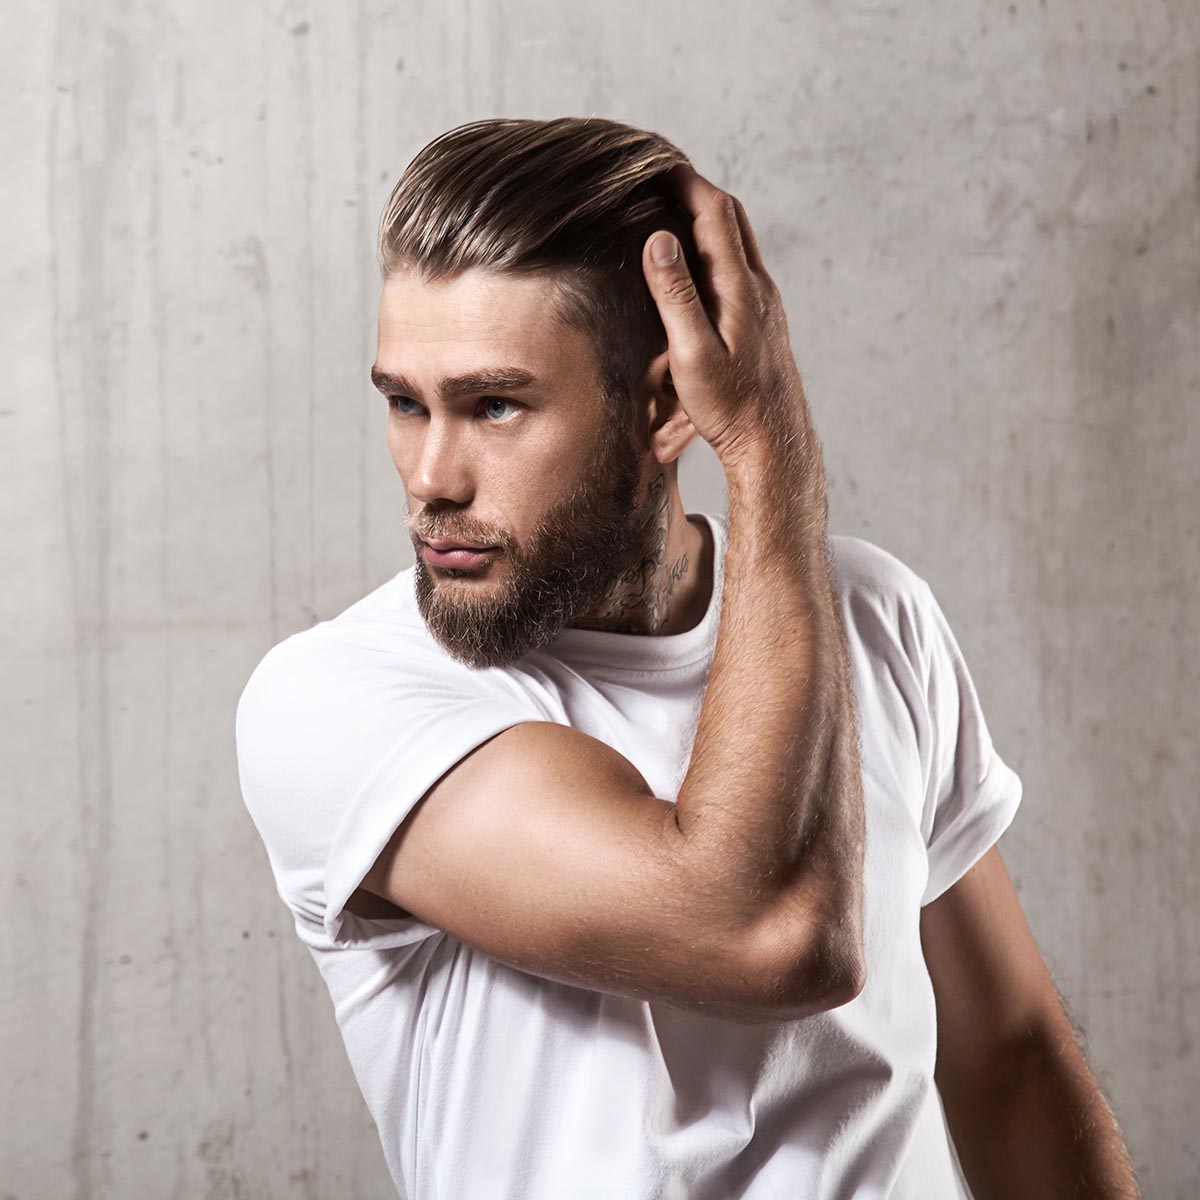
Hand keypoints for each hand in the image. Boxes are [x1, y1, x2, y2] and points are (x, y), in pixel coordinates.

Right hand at [642, 164, 817, 476]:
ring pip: (737, 242)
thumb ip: (676, 296)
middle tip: (662, 175)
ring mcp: (764, 304)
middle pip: (731, 218)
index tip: (656, 162)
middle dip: (697, 189)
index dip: (687, 181)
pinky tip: (694, 262)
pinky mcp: (761, 321)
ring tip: (673, 207)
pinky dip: (714, 247)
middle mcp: (758, 288)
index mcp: (741, 288)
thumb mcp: (692, 354)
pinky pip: (738, 267)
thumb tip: (661, 238)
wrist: (772, 443)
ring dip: (707, 217)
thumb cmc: (730, 407)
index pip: (716, 213)